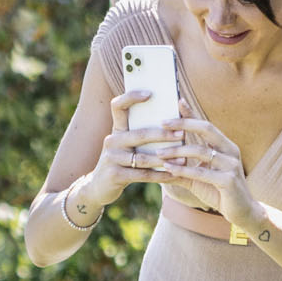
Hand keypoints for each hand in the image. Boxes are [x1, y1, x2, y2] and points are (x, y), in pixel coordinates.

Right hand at [63, 88, 184, 213]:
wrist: (98, 187)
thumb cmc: (121, 162)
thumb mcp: (126, 145)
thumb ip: (141, 133)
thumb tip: (173, 119)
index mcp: (117, 129)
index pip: (118, 105)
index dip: (131, 97)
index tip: (150, 93)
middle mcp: (112, 140)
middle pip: (139, 134)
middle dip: (163, 134)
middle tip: (182, 134)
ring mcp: (111, 158)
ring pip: (143, 157)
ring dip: (165, 158)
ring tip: (183, 159)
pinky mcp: (114, 175)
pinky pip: (142, 175)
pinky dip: (160, 175)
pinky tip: (173, 175)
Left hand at [156, 101, 263, 232]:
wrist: (242, 213)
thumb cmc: (219, 192)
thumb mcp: (198, 176)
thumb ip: (182, 166)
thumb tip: (159, 159)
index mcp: (224, 146)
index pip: (206, 124)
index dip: (192, 113)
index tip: (176, 102)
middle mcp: (230, 150)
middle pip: (206, 129)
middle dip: (183, 124)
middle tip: (162, 124)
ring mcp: (232, 165)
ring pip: (201, 152)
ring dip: (178, 152)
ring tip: (158, 153)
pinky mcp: (229, 181)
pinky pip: (203, 172)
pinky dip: (184, 170)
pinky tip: (168, 169)